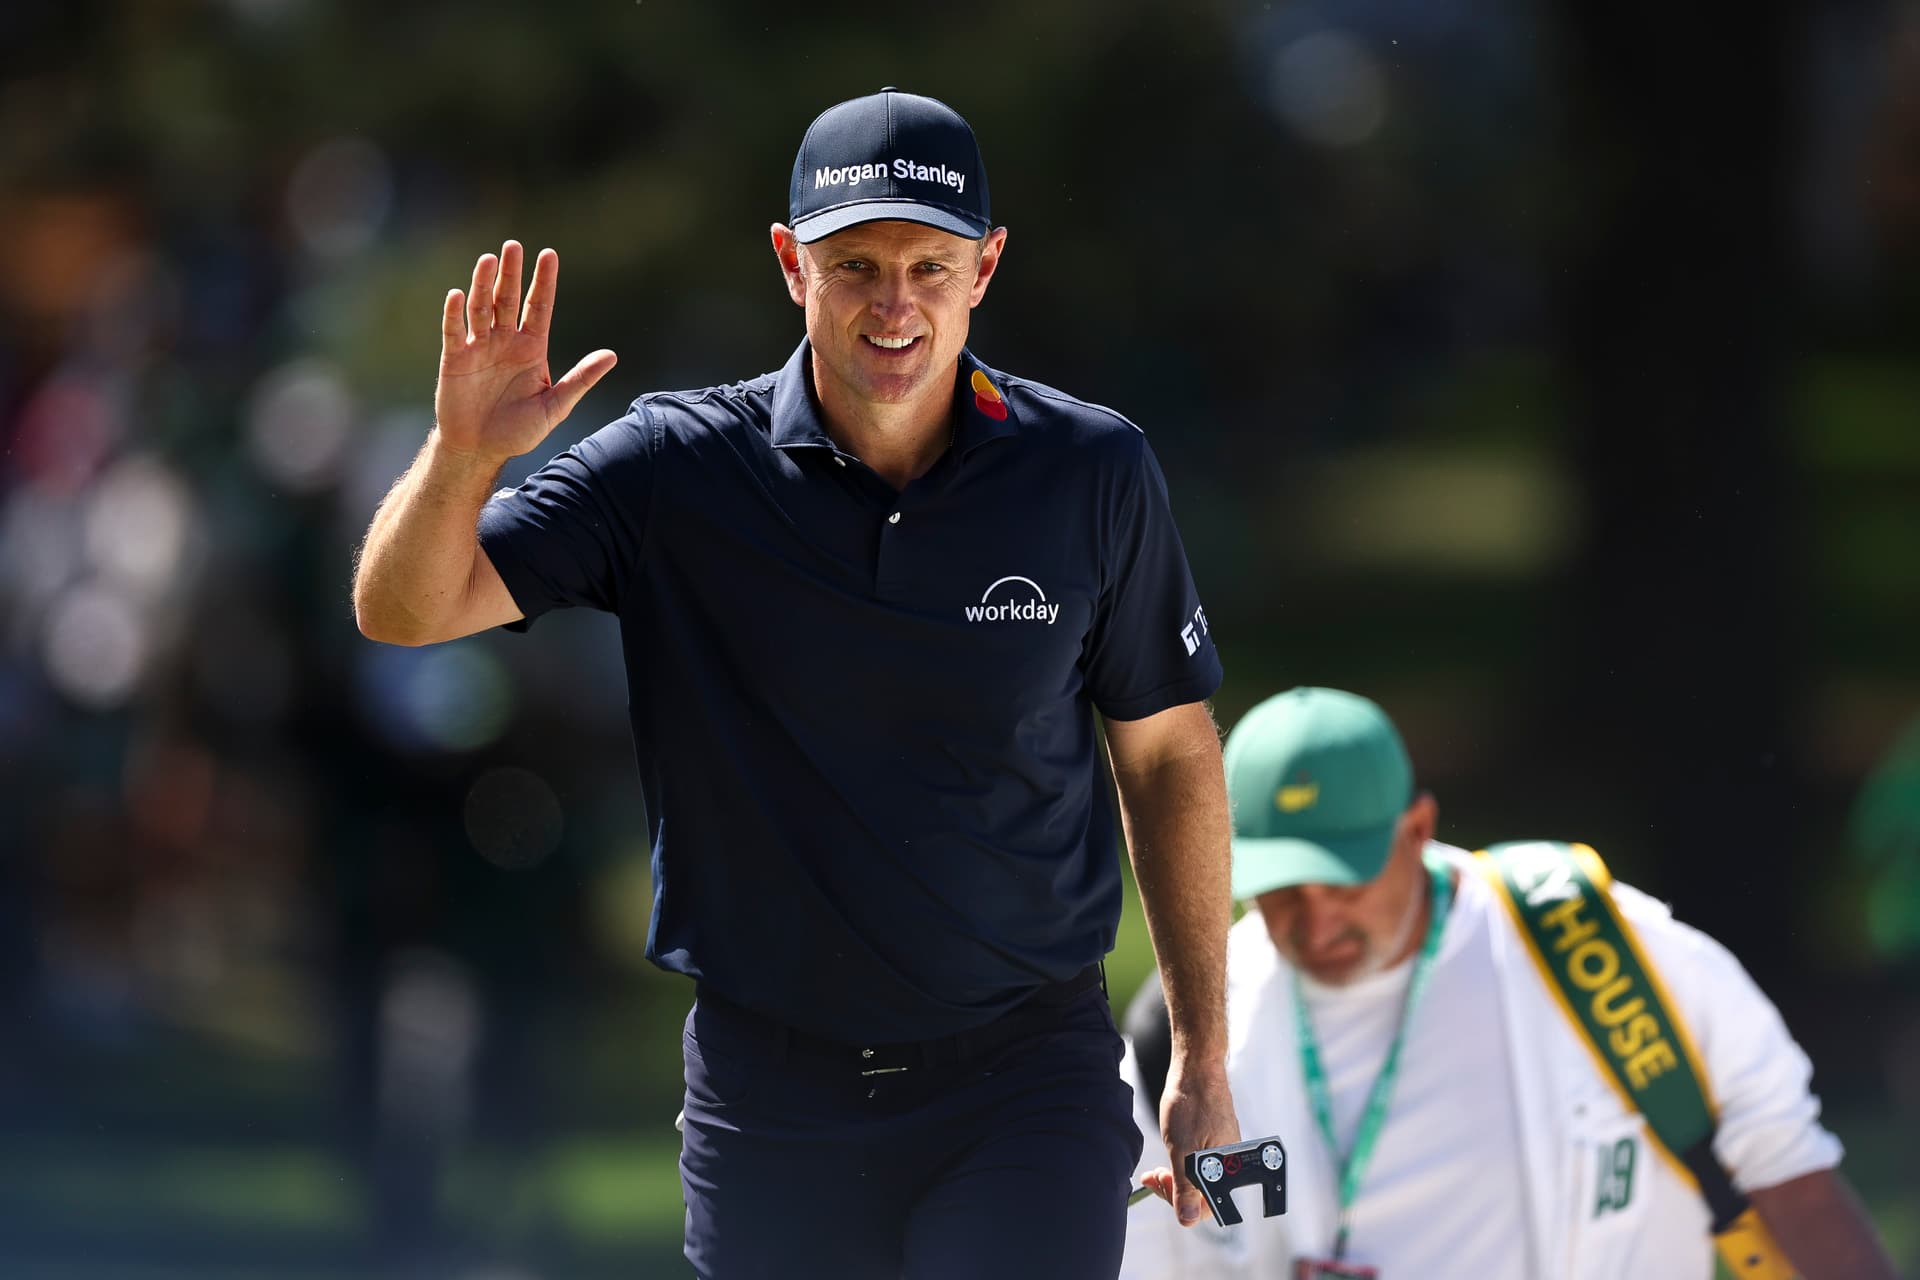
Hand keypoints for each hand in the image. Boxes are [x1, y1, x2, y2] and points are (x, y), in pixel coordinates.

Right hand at [435, 240, 617, 462]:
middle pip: (508, 299)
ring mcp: (479, 347)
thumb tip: (612, 355)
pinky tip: (458, 294)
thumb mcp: (554, 406)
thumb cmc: (519, 430)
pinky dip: (455, 314)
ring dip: (483, 284)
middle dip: (511, 273)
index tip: (549, 254)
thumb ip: (580, 380)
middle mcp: (505, 341)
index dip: (544, 282)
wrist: (481, 450)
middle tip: (514, 246)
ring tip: (488, 259)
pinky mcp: (455, 359)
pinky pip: (454, 332)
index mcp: (532, 348)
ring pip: (481, 308)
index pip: (539, 307)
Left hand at [1139, 1056, 1239, 1226]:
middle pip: (1202, 1194)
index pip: (1205, 1207)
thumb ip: (1185, 1187)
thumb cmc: (1191, 1104)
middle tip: (1153, 1176)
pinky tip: (1171, 1150)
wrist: (1198, 1067)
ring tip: (1157, 1168)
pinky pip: (1201, 1161)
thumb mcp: (1182, 1150)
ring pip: (1199, 1177)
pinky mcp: (1218, 1137)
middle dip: (1174, 1190)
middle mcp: (1232, 1163)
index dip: (1179, 1203)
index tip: (1159, 1185)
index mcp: (1228, 1169)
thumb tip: (1187, 1221)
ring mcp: (1225, 1149)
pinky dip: (1183, 1161)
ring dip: (1176, 1176)